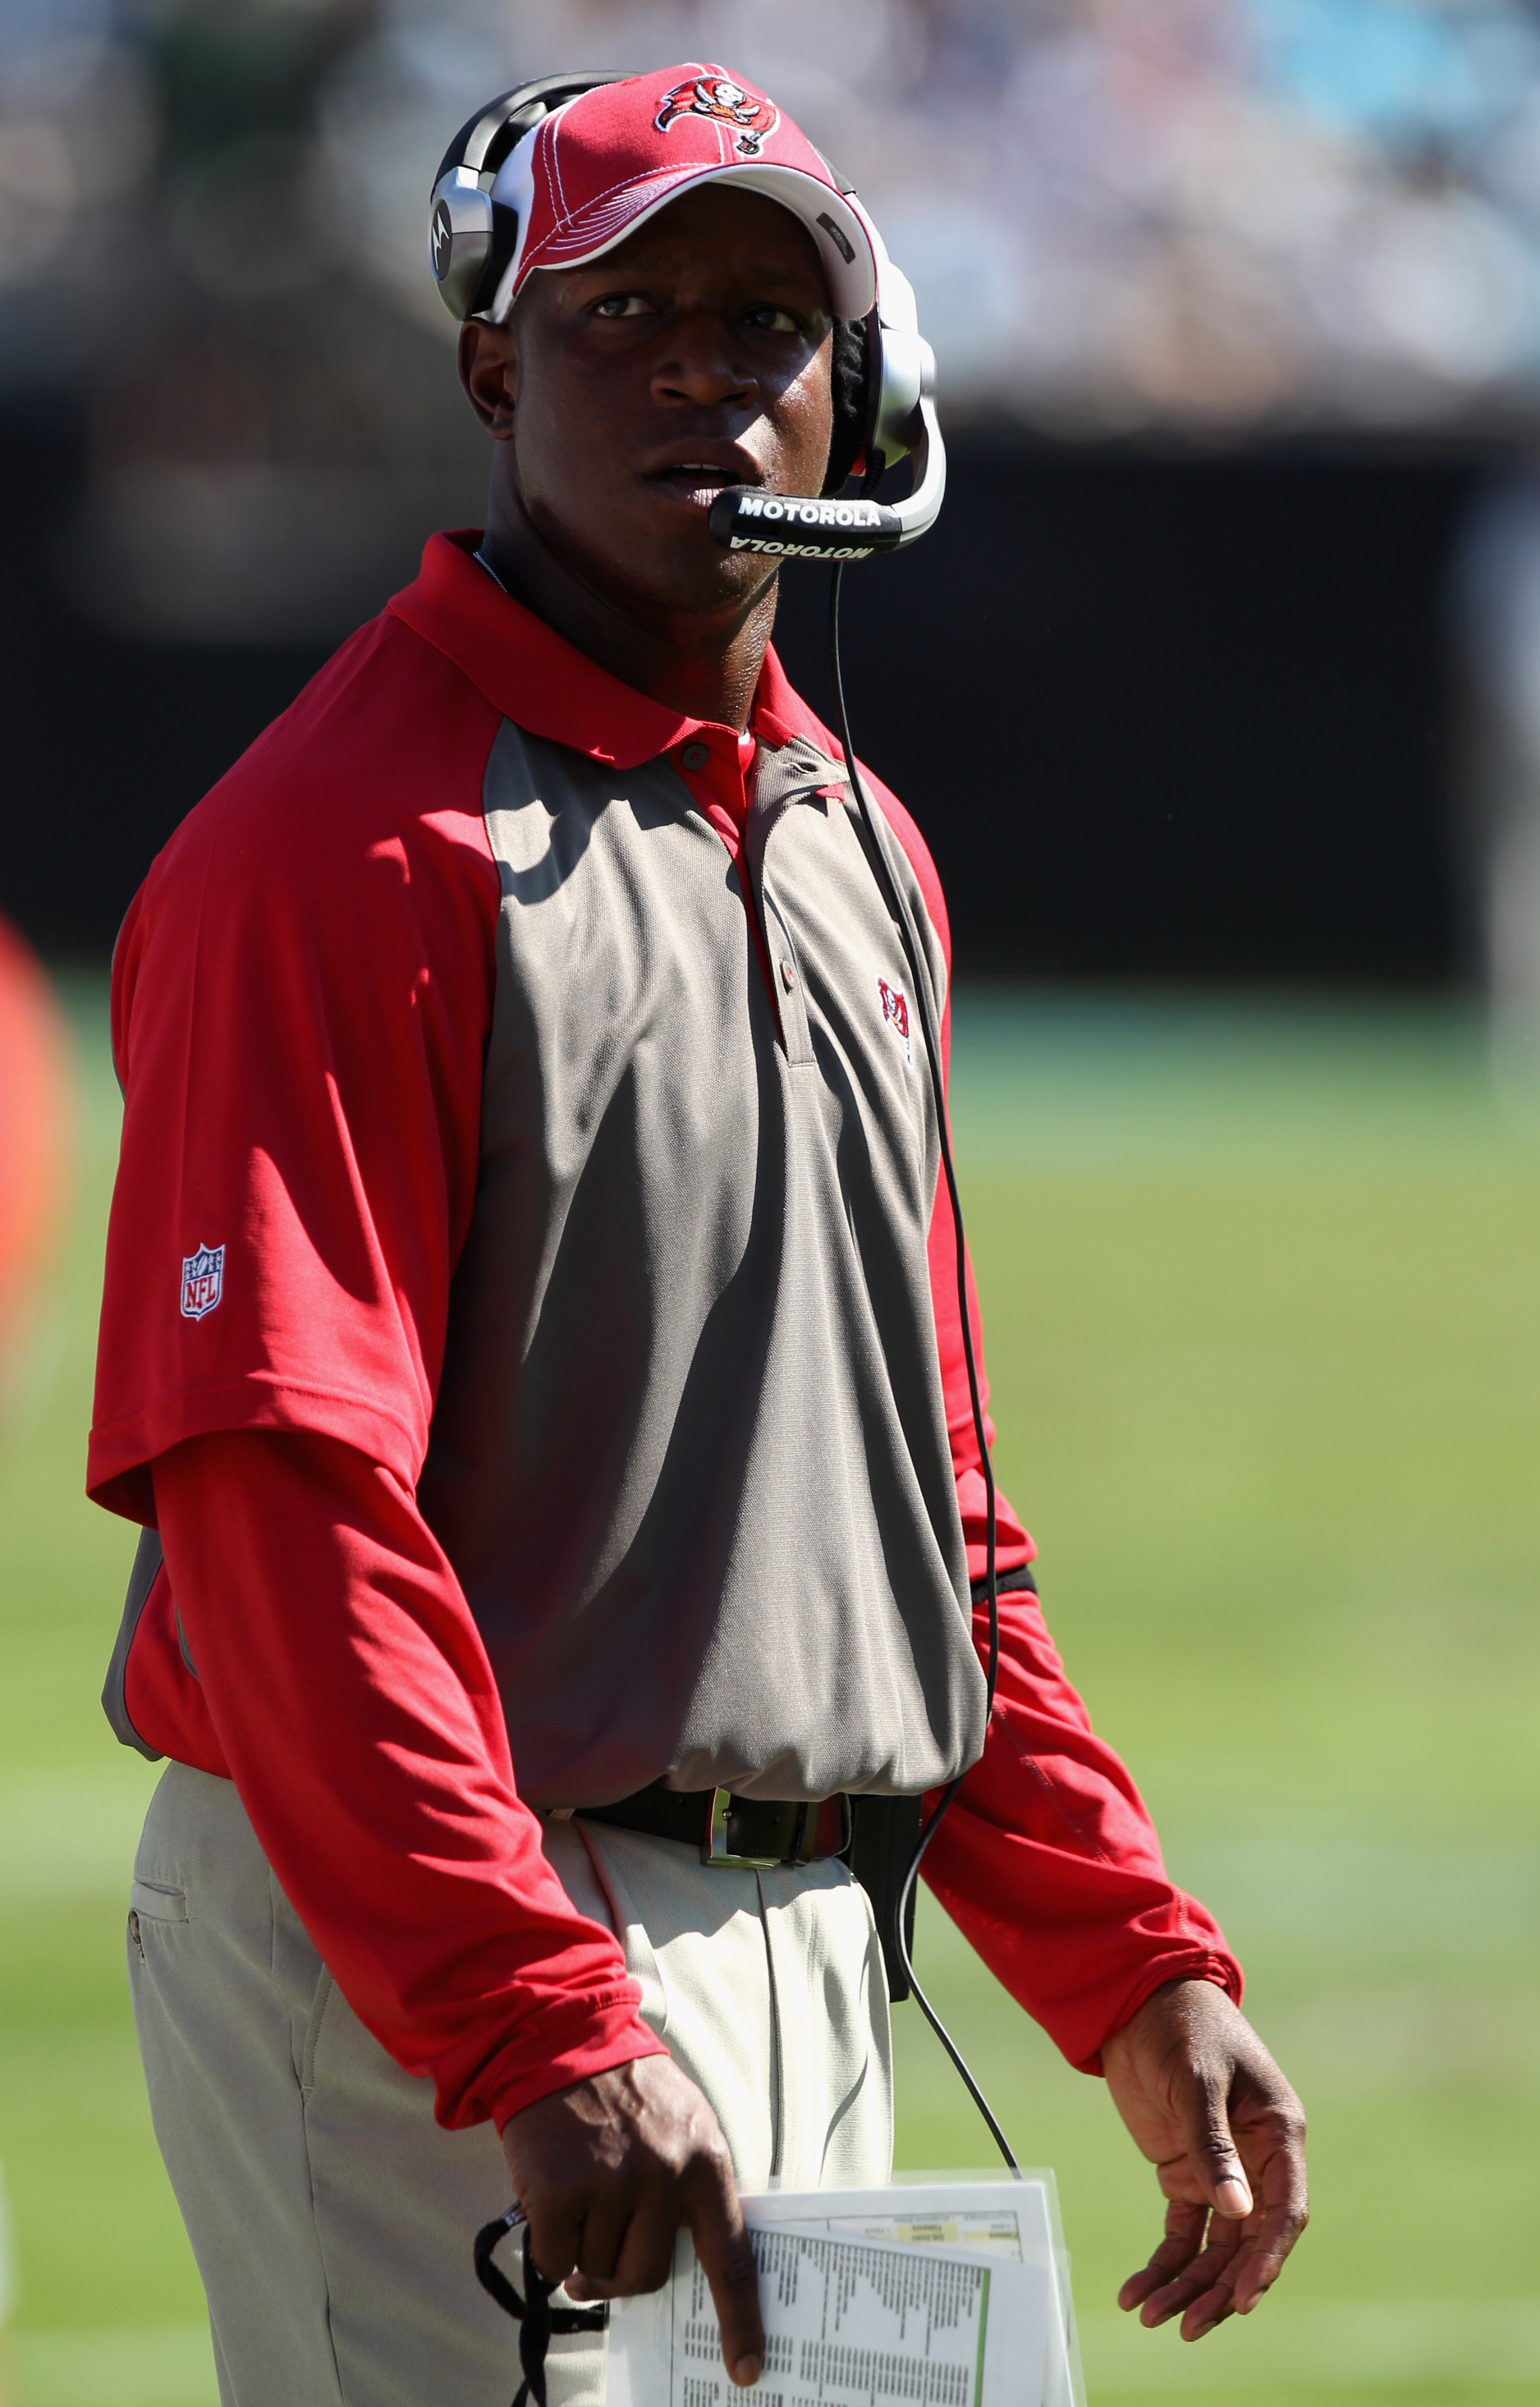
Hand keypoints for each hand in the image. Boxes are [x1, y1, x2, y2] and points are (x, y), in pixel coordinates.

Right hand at [501, 2055, 763, 2385]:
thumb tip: (687, 2263)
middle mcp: (663, 2175)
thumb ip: (691, 2189)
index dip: (740, 2320)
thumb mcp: (683, 2125)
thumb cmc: (626, 2091)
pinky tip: (551, 2196)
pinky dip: (550, 2244)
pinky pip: (555, 2259)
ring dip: (584, 2246)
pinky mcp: (559, 2191)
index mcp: (704, 2161)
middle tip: (605, 2232)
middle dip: (622, 2266)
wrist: (562, 2041)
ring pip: (598, 2268)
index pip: (731, 2258)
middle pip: (648, 2274)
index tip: (746, 2368)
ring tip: (580, 2189)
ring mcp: (610, 2183)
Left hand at [1102, 1977, 1307, 2342]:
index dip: (1268, 2259)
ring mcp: (1220, 2170)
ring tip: (1152, 2316)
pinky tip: (1137, 2290)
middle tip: (1187, 2325)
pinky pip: (1182, 2231)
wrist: (1138, 2000)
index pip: (1285, 2212)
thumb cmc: (1183, 2028)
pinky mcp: (1185, 2172)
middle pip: (1248, 2243)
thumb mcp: (1199, 2082)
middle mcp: (1257, 2161)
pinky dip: (1163, 2263)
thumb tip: (1238, 2215)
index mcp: (1278, 2135)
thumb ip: (1214, 2148)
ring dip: (1188, 2284)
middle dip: (1220, 2287)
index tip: (1243, 2297)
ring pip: (1215, 2247)